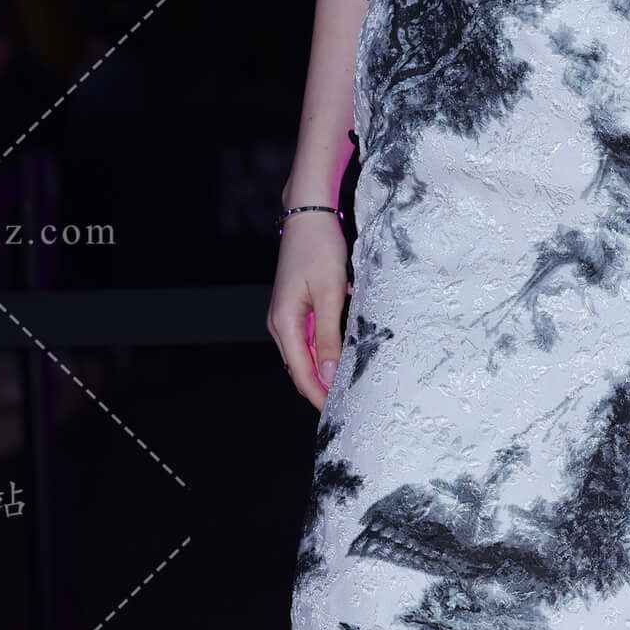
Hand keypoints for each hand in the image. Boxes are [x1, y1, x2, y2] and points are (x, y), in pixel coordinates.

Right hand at [268, 211, 349, 410]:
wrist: (308, 216)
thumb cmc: (319, 250)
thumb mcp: (329, 294)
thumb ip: (329, 335)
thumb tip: (328, 373)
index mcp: (284, 324)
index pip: (302, 374)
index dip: (320, 396)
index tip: (339, 413)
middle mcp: (279, 325)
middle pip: (301, 369)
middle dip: (322, 388)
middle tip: (350, 406)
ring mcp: (286, 317)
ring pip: (304, 356)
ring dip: (324, 371)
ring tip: (349, 388)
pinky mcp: (295, 309)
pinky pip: (308, 340)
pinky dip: (323, 353)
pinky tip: (342, 357)